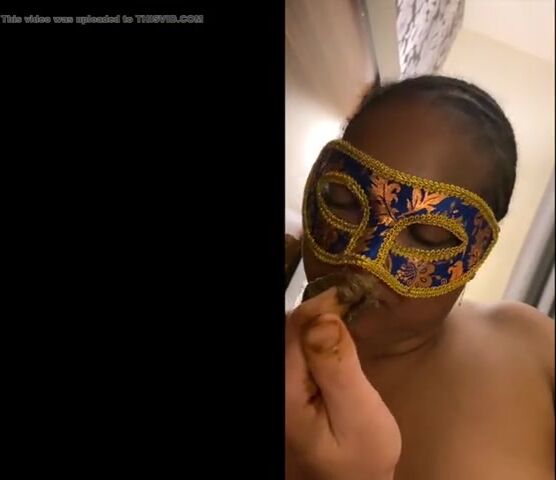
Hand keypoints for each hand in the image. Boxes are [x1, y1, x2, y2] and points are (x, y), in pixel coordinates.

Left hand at [285, 288, 400, 479]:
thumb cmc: (362, 455)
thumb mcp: (358, 414)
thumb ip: (338, 367)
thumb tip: (324, 317)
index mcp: (285, 389)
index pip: (293, 329)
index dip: (319, 306)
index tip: (350, 294)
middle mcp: (277, 380)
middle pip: (288, 327)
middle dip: (317, 309)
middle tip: (351, 299)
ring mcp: (282, 381)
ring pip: (292, 333)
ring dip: (316, 318)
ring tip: (345, 308)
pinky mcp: (290, 381)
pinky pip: (298, 345)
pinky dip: (315, 331)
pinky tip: (333, 331)